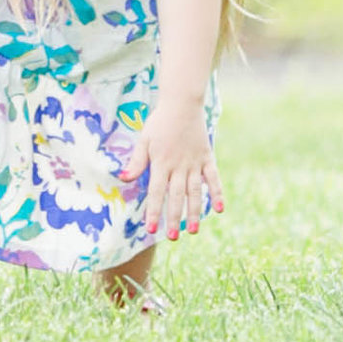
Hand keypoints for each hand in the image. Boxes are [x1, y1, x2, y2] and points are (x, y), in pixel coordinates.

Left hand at [128, 110, 222, 242]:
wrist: (182, 104)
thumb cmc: (160, 123)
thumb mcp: (144, 140)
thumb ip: (136, 161)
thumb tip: (124, 179)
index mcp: (161, 162)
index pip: (155, 192)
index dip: (153, 211)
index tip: (150, 229)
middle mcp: (178, 166)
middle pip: (176, 196)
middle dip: (174, 217)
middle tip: (172, 237)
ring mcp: (194, 163)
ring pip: (195, 192)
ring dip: (194, 212)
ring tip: (193, 231)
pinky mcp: (207, 158)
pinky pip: (213, 179)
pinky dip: (217, 193)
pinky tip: (219, 210)